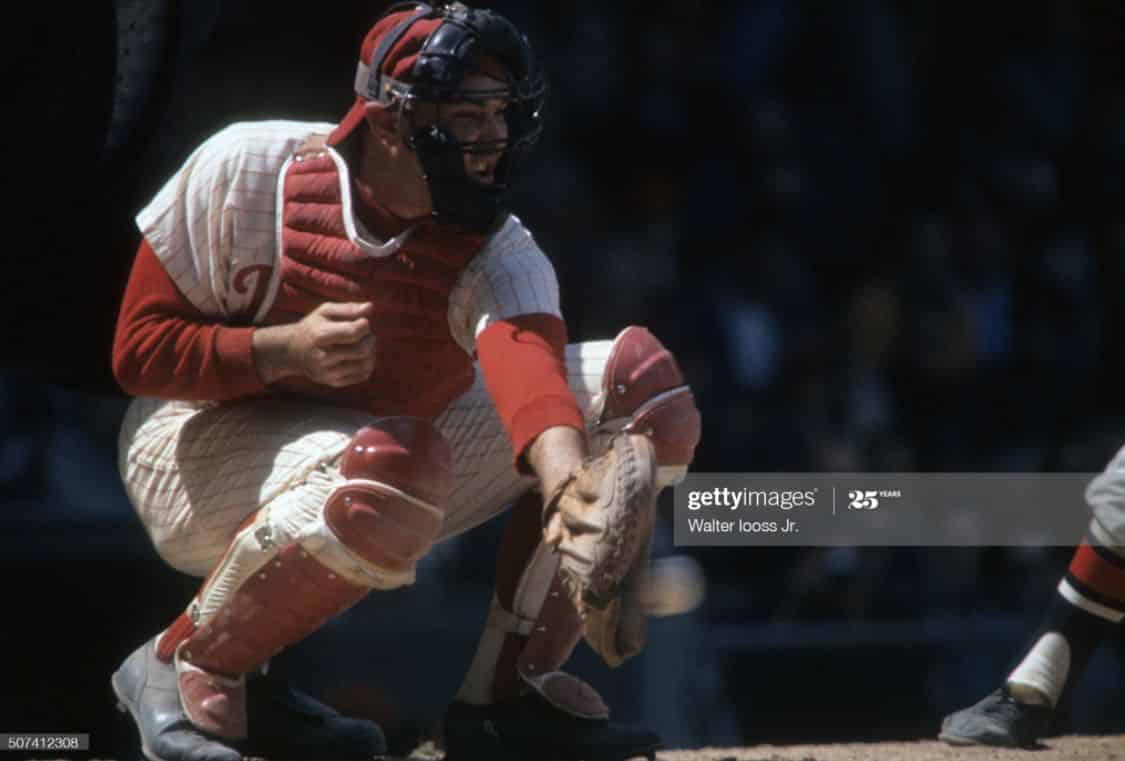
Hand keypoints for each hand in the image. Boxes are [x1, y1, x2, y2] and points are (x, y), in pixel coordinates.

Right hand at [253, 302, 375, 386]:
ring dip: (372, 352)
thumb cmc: (313, 327)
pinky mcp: (334, 382)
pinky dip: (368, 364)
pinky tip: (360, 356)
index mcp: (320, 336)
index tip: (362, 321)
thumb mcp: (325, 312)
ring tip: (364, 343)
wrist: (292, 352)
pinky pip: (363, 375)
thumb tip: (370, 307)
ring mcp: (329, 372)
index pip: (353, 332)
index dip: (365, 325)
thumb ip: (348, 308)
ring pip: (366, 364)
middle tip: (365, 333)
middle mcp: (323, 357)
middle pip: (362, 349)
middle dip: (370, 338)